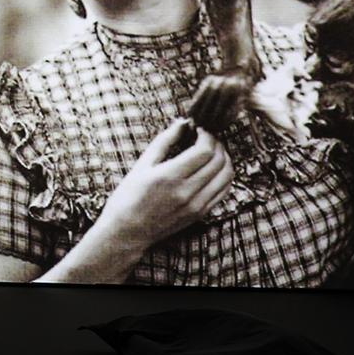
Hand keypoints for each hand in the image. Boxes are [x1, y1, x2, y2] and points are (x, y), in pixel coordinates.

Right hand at [98, 118, 233, 251]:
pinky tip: (213, 170)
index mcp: (169, 176)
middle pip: (219, 161)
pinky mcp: (200, 213)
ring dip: (224, 159)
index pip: (205, 150)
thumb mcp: (141, 165)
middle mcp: (186, 191)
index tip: (199, 130)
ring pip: (227, 175)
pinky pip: (224, 191)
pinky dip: (224, 176)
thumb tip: (182, 123)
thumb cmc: (128, 197)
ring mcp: (196, 204)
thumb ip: (164, 141)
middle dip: (217, 144)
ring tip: (212, 152)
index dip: (207, 136)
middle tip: (206, 138)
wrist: (126, 231)